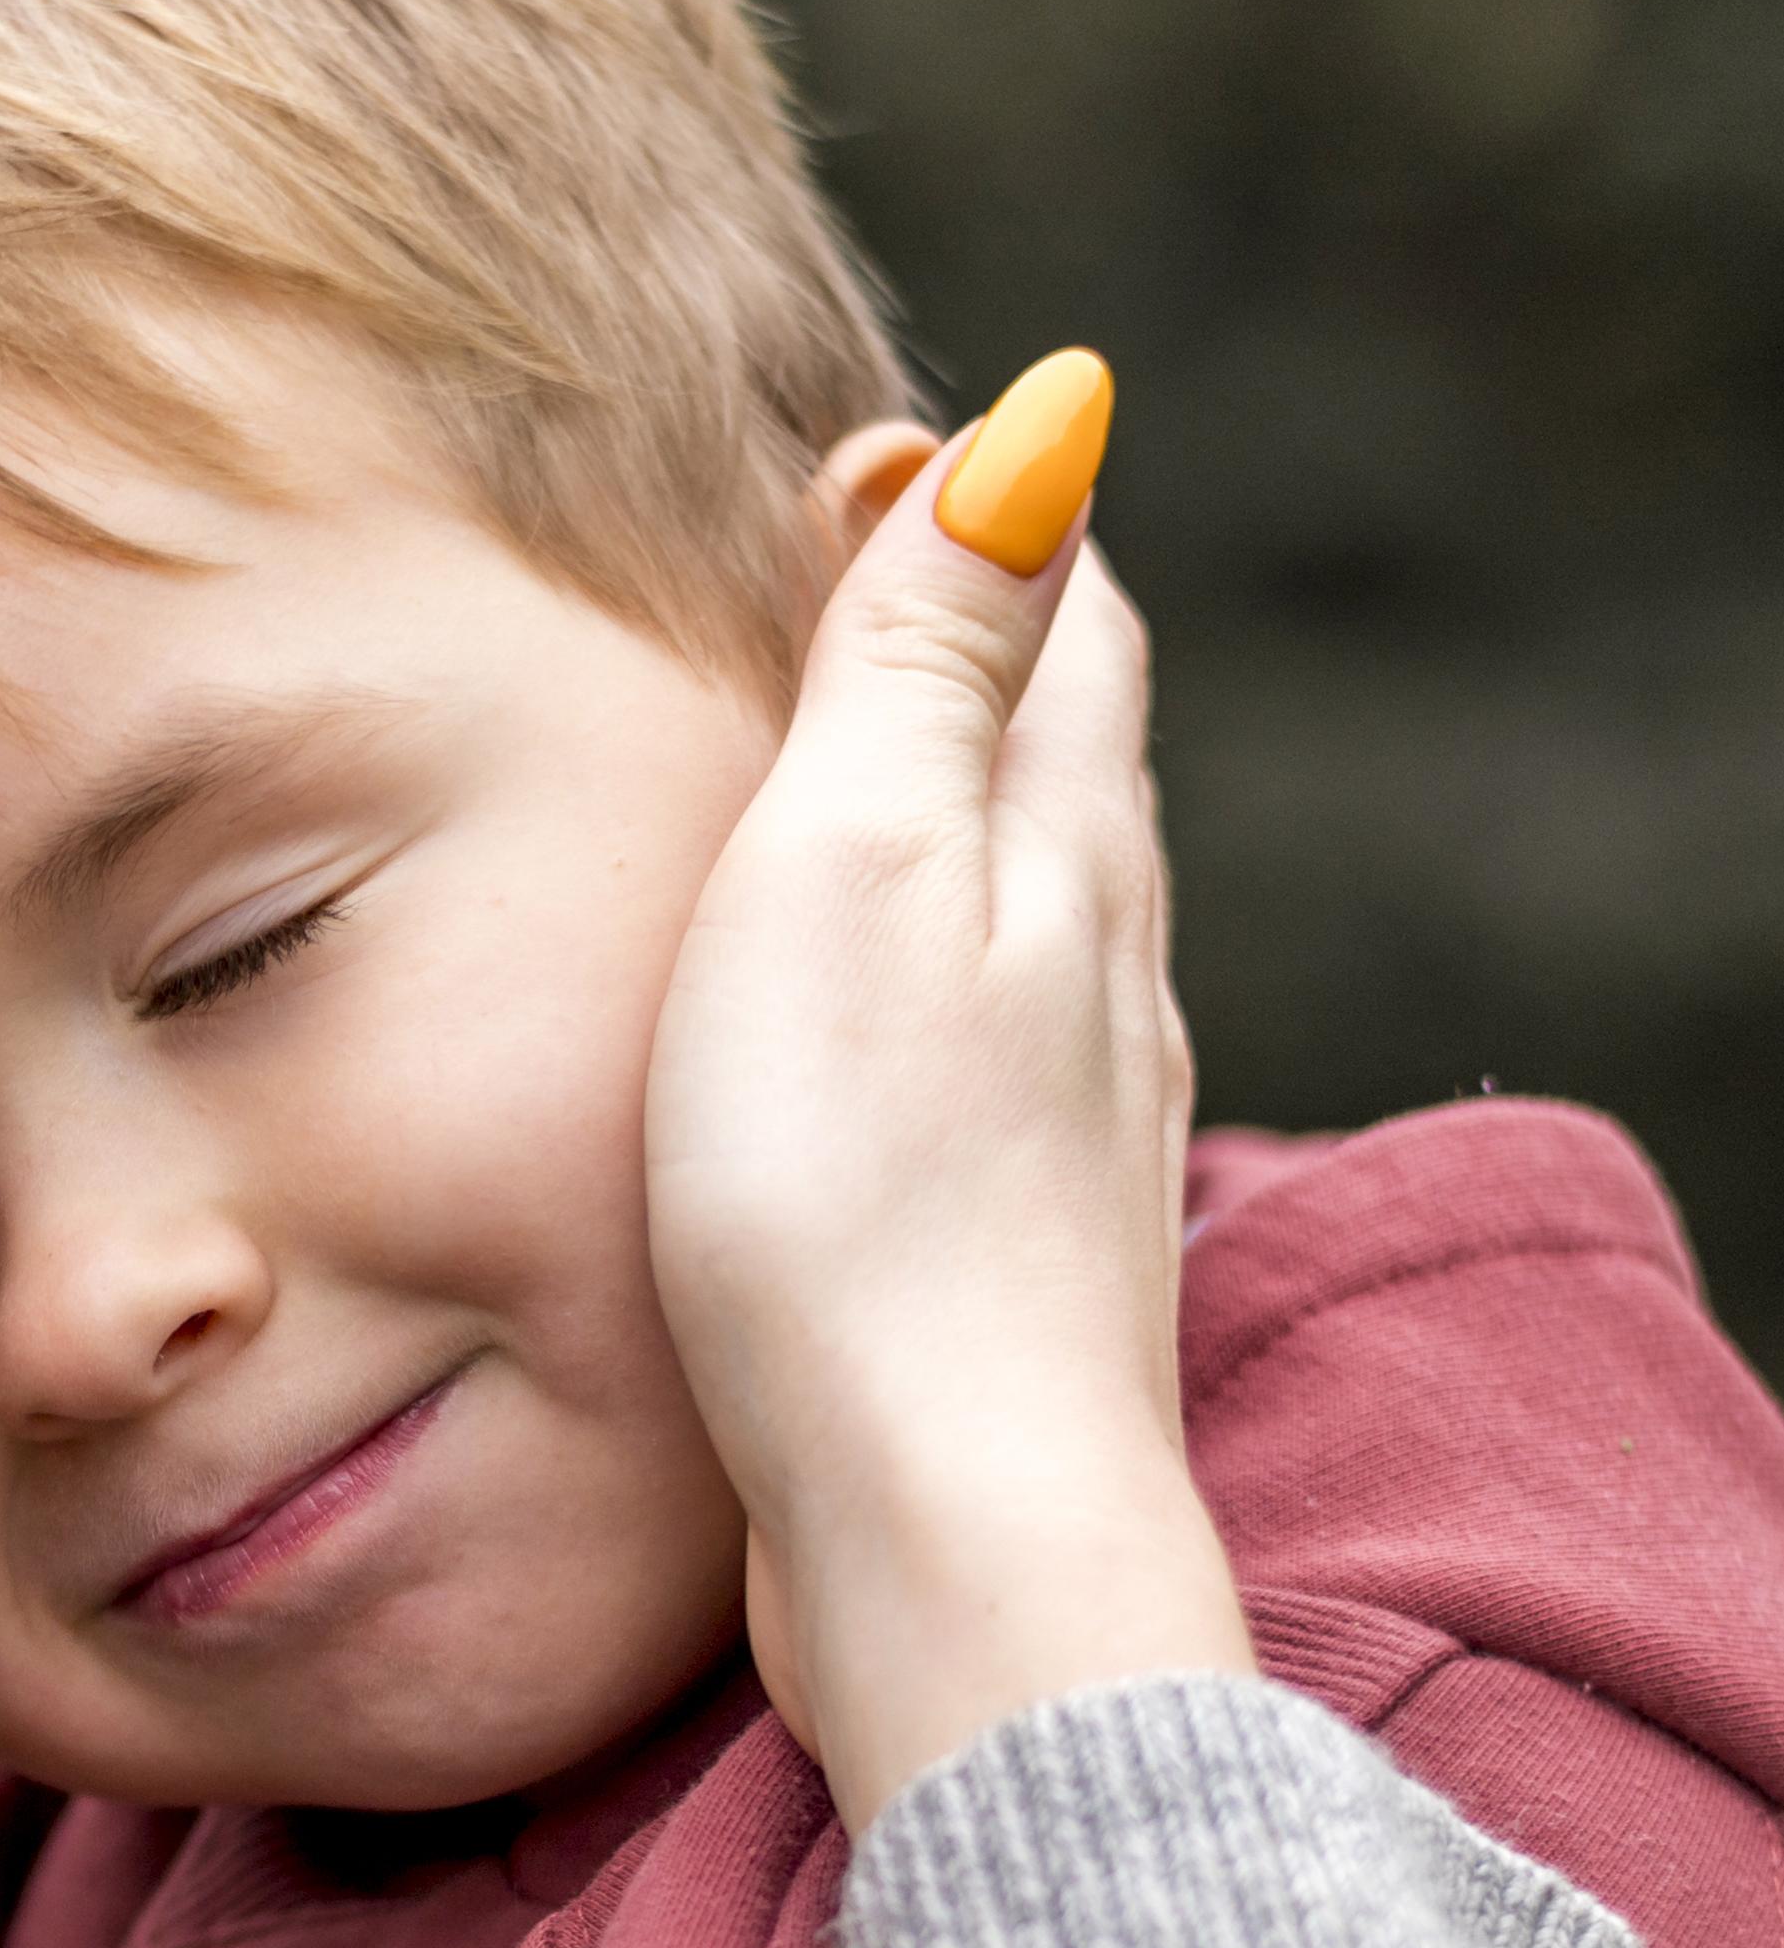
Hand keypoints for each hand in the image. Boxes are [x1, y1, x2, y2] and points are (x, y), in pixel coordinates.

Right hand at [647, 355, 1252, 1830]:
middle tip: (840, 583)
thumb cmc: (856, 1198)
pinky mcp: (1013, 1257)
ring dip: (953, 829)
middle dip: (975, 652)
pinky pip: (988, 1059)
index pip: (1063, 617)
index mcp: (1065, 851)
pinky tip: (867, 1039)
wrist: (931, 1524)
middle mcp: (1107, 974)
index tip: (855, 461)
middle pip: (1066, 757)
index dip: (976, 518)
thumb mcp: (853, 863)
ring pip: (1038, 916)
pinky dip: (929, 989)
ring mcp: (1073, 1125)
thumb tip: (1048, 423)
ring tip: (839, 793)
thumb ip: (925, 654)